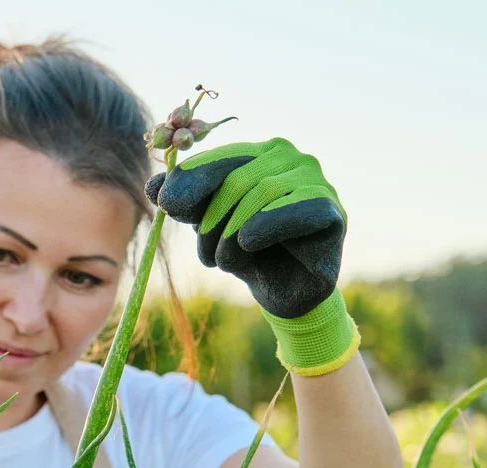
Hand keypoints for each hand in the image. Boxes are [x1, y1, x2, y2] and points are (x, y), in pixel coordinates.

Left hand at [146, 137, 345, 319]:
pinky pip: (299, 209)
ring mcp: (315, 182)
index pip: (219, 159)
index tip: (166, 205)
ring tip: (224, 262)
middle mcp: (289, 159)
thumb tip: (152, 186)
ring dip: (233, 234)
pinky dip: (267, 226)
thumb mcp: (207, 226)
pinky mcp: (334, 212)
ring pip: (263, 193)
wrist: (283, 292)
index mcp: (257, 155)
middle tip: (205, 254)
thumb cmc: (246, 253)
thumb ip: (184, 203)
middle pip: (237, 178)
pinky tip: (249, 243)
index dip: (190, 180)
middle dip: (211, 218)